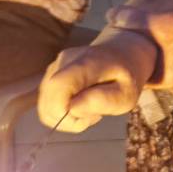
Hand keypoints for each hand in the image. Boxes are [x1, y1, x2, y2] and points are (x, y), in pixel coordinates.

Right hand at [37, 31, 156, 131]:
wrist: (121, 52)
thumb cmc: (127, 76)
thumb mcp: (127, 94)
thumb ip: (103, 100)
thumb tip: (73, 108)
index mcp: (85, 64)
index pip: (58, 86)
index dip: (63, 111)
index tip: (86, 117)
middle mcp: (63, 62)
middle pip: (48, 102)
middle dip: (69, 119)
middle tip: (94, 112)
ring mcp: (54, 67)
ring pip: (45, 106)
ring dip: (66, 116)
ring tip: (89, 106)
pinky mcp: (49, 74)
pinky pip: (47, 102)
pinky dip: (62, 110)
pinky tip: (80, 103)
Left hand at [105, 6, 172, 91]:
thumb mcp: (160, 22)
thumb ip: (133, 20)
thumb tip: (110, 14)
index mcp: (165, 80)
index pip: (138, 77)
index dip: (128, 65)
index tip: (120, 52)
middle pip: (151, 71)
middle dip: (143, 57)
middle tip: (132, 40)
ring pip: (166, 64)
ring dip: (159, 52)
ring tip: (151, 35)